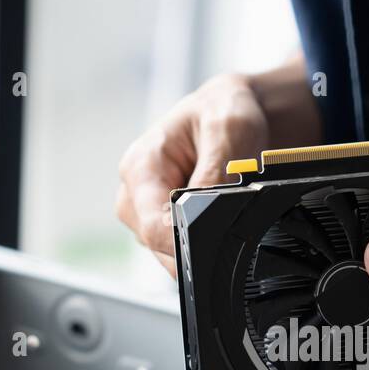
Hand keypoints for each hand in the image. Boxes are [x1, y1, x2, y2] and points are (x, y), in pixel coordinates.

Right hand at [116, 73, 268, 276]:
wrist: (232, 114)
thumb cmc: (225, 114)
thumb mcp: (230, 130)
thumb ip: (217, 174)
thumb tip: (209, 214)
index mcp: (140, 168)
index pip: (154, 227)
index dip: (188, 243)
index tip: (219, 243)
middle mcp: (135, 195)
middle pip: (161, 248)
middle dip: (200, 244)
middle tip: (233, 217)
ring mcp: (147, 215)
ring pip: (172, 256)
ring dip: (204, 243)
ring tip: (226, 208)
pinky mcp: (163, 228)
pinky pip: (183, 253)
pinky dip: (205, 245)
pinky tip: (220, 221)